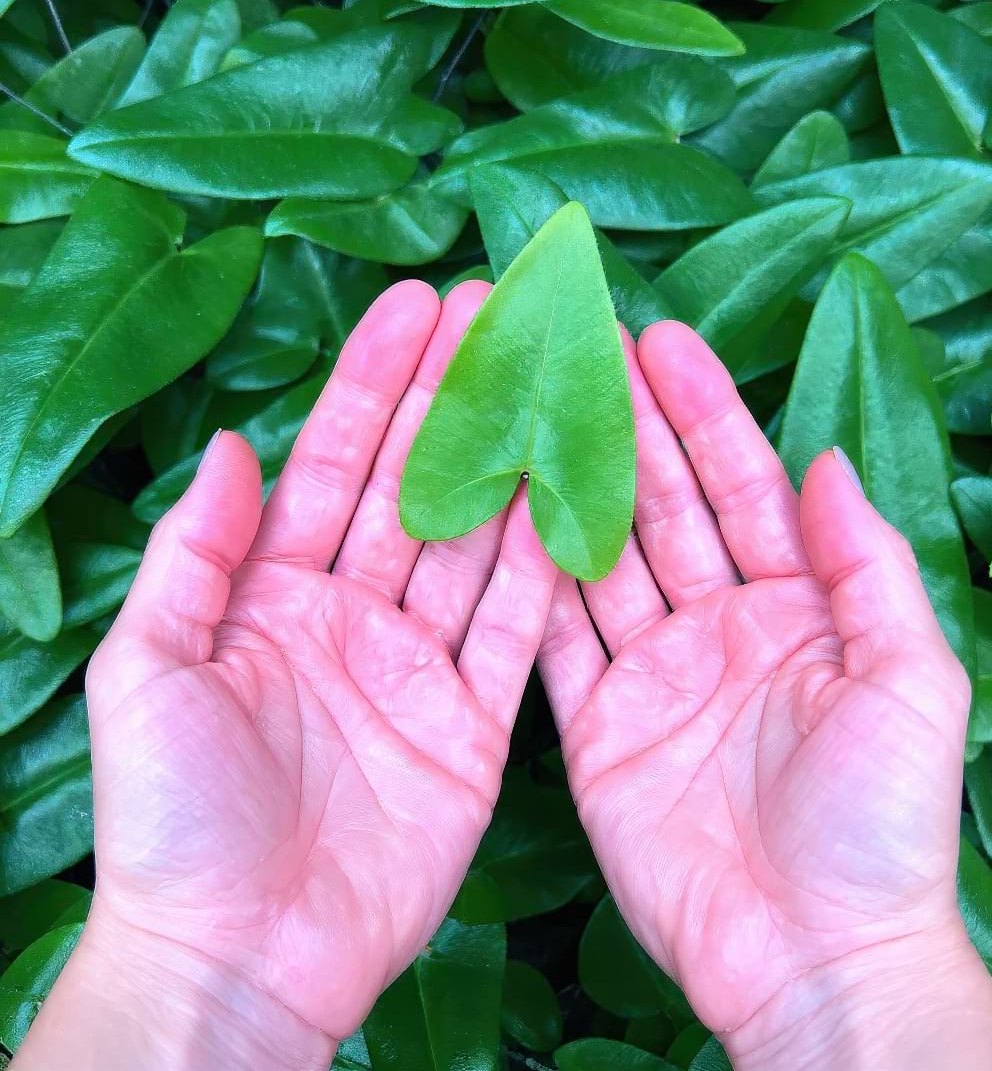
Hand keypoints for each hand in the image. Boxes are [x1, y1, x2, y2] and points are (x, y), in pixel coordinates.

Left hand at [16, 280, 555, 1069]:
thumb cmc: (174, 818)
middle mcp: (356, 615)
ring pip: (478, 545)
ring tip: (554, 381)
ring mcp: (420, 668)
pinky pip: (516, 632)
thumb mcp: (147, 670)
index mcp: (274, 594)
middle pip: (417, 486)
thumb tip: (231, 444)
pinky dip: (544, 567)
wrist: (238, 955)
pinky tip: (572, 496)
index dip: (376, 384)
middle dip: (456, 397)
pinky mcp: (472, 726)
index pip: (337, 463)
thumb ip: (193, 553)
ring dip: (514, 464)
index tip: (417, 308)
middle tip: (499, 313)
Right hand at [538, 322, 991, 1068]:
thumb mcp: (910, 684)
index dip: (704, 412)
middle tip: (579, 351)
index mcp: (798, 606)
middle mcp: (718, 625)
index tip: (660, 341)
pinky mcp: (598, 726)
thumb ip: (871, 570)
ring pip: (602, 558)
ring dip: (569, 487)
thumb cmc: (880, 824)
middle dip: (626, 426)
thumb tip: (826, 463)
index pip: (742, 485)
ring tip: (526, 411)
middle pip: (663, 505)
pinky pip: (558, 638)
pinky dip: (530, 581)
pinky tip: (500, 516)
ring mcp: (651, 673)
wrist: (812, 956)